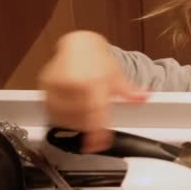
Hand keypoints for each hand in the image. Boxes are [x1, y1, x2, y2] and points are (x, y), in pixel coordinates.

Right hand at [38, 31, 148, 152]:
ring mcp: (57, 83)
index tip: (98, 145)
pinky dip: (60, 116)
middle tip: (94, 130)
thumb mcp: (117, 75)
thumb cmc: (97, 59)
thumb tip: (145, 98)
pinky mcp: (45, 84)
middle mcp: (73, 82)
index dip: (97, 133)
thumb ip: (129, 91)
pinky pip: (50, 109)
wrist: (79, 43)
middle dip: (87, 126)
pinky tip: (68, 115)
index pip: (96, 112)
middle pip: (79, 117)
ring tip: (82, 121)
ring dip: (73, 123)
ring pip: (62, 115)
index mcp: (93, 80)